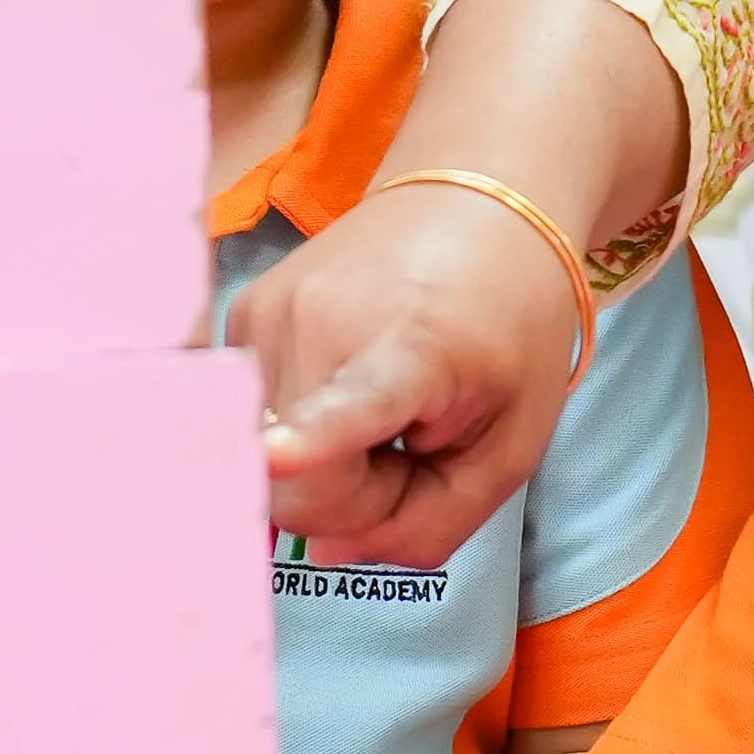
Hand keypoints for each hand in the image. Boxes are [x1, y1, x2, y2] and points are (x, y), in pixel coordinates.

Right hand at [230, 178, 581, 570]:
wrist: (479, 202)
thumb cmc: (509, 327)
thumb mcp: (510, 444)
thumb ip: (433, 521)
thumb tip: (329, 552)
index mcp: (411, 346)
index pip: (350, 406)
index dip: (309, 443)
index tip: (274, 456)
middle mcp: (319, 320)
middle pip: (299, 489)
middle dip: (355, 500)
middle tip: (415, 448)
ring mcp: (269, 312)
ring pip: (267, 461)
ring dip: (329, 466)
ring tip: (386, 409)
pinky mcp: (243, 314)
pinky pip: (257, 420)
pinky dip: (301, 429)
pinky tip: (346, 386)